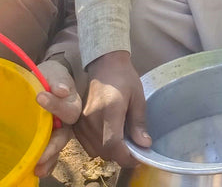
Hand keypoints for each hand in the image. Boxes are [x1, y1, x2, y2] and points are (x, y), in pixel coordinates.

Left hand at [33, 59, 81, 177]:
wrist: (45, 80)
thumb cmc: (50, 76)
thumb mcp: (54, 73)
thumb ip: (57, 80)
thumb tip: (62, 90)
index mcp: (72, 103)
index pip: (69, 110)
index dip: (56, 106)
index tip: (40, 97)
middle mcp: (67, 121)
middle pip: (64, 136)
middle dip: (53, 147)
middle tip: (40, 155)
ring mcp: (58, 131)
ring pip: (57, 147)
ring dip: (48, 159)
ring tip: (37, 168)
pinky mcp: (47, 138)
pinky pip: (49, 153)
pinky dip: (45, 162)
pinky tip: (35, 170)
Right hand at [76, 50, 150, 167]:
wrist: (104, 65)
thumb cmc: (124, 78)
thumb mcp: (138, 97)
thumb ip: (139, 123)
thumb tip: (144, 145)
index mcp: (109, 110)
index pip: (113, 144)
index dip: (126, 157)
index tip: (138, 157)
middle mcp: (91, 119)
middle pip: (105, 151)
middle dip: (121, 154)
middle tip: (133, 145)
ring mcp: (81, 123)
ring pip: (96, 151)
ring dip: (110, 151)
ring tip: (122, 138)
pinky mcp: (76, 124)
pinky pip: (88, 145)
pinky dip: (100, 146)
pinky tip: (109, 134)